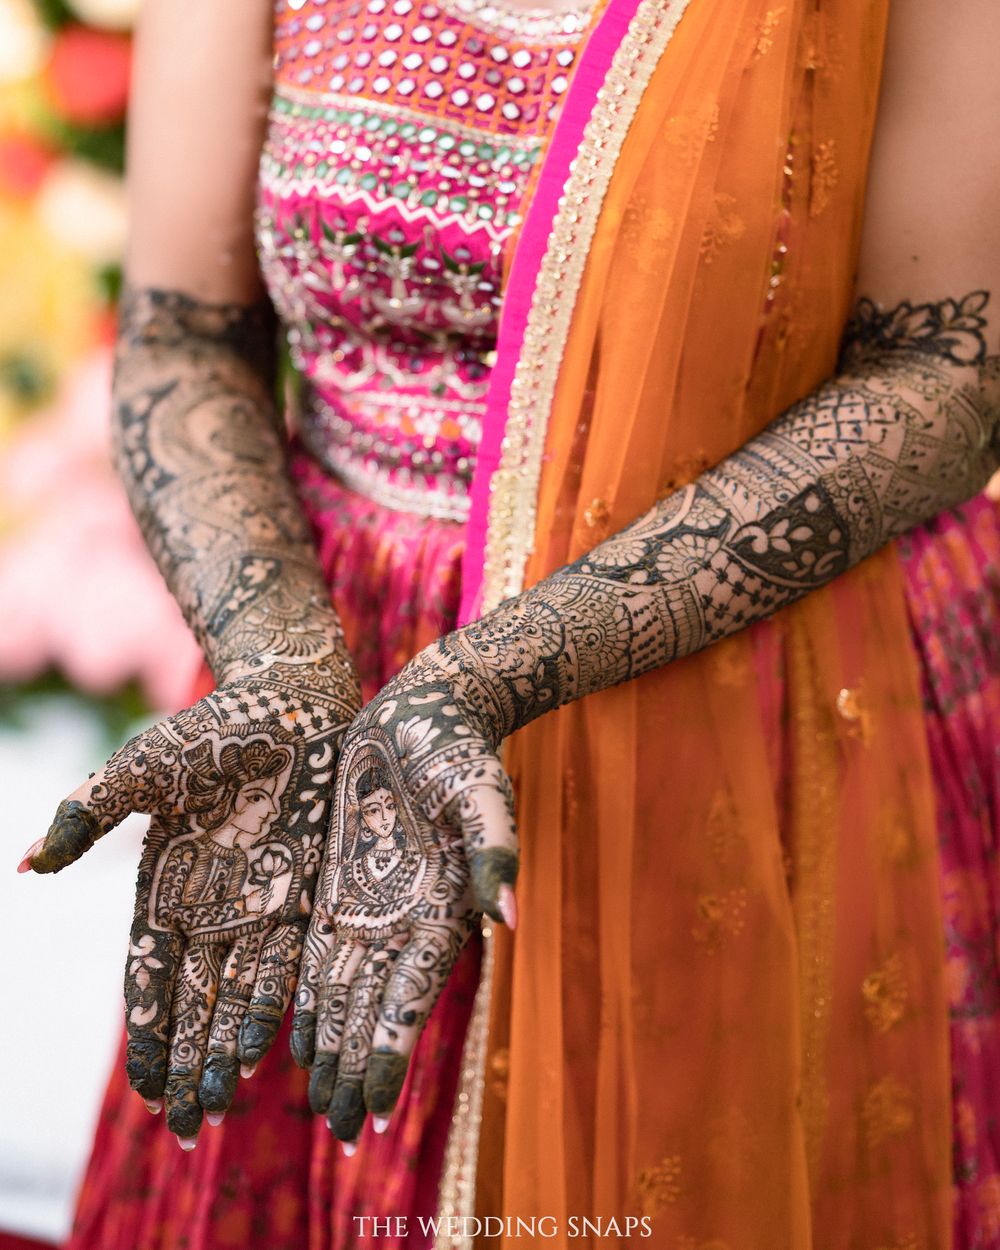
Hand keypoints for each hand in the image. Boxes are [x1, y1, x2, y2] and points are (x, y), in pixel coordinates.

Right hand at [23, 648, 358, 1143]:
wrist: (291, 696)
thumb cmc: (214, 726)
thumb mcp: (144, 770)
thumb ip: (91, 813)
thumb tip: (28, 865)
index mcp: (166, 882)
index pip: (152, 975)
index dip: (150, 1032)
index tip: (145, 1089)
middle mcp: (213, 903)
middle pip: (195, 1001)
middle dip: (187, 1064)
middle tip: (185, 1127)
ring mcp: (260, 898)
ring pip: (237, 993)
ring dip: (225, 1052)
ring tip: (219, 1110)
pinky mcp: (304, 886)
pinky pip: (287, 958)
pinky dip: (273, 1006)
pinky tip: (264, 1053)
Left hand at [293, 647, 518, 1142]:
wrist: (427, 713)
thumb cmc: (463, 748)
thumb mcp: (485, 790)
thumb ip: (496, 847)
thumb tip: (508, 914)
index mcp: (440, 908)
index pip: (410, 998)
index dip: (389, 1053)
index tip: (371, 1109)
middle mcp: (404, 917)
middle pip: (374, 1010)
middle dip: (357, 1070)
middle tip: (338, 1135)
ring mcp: (371, 902)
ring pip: (344, 992)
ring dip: (333, 1049)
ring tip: (319, 1107)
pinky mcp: (340, 880)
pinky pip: (320, 950)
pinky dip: (309, 997)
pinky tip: (294, 1037)